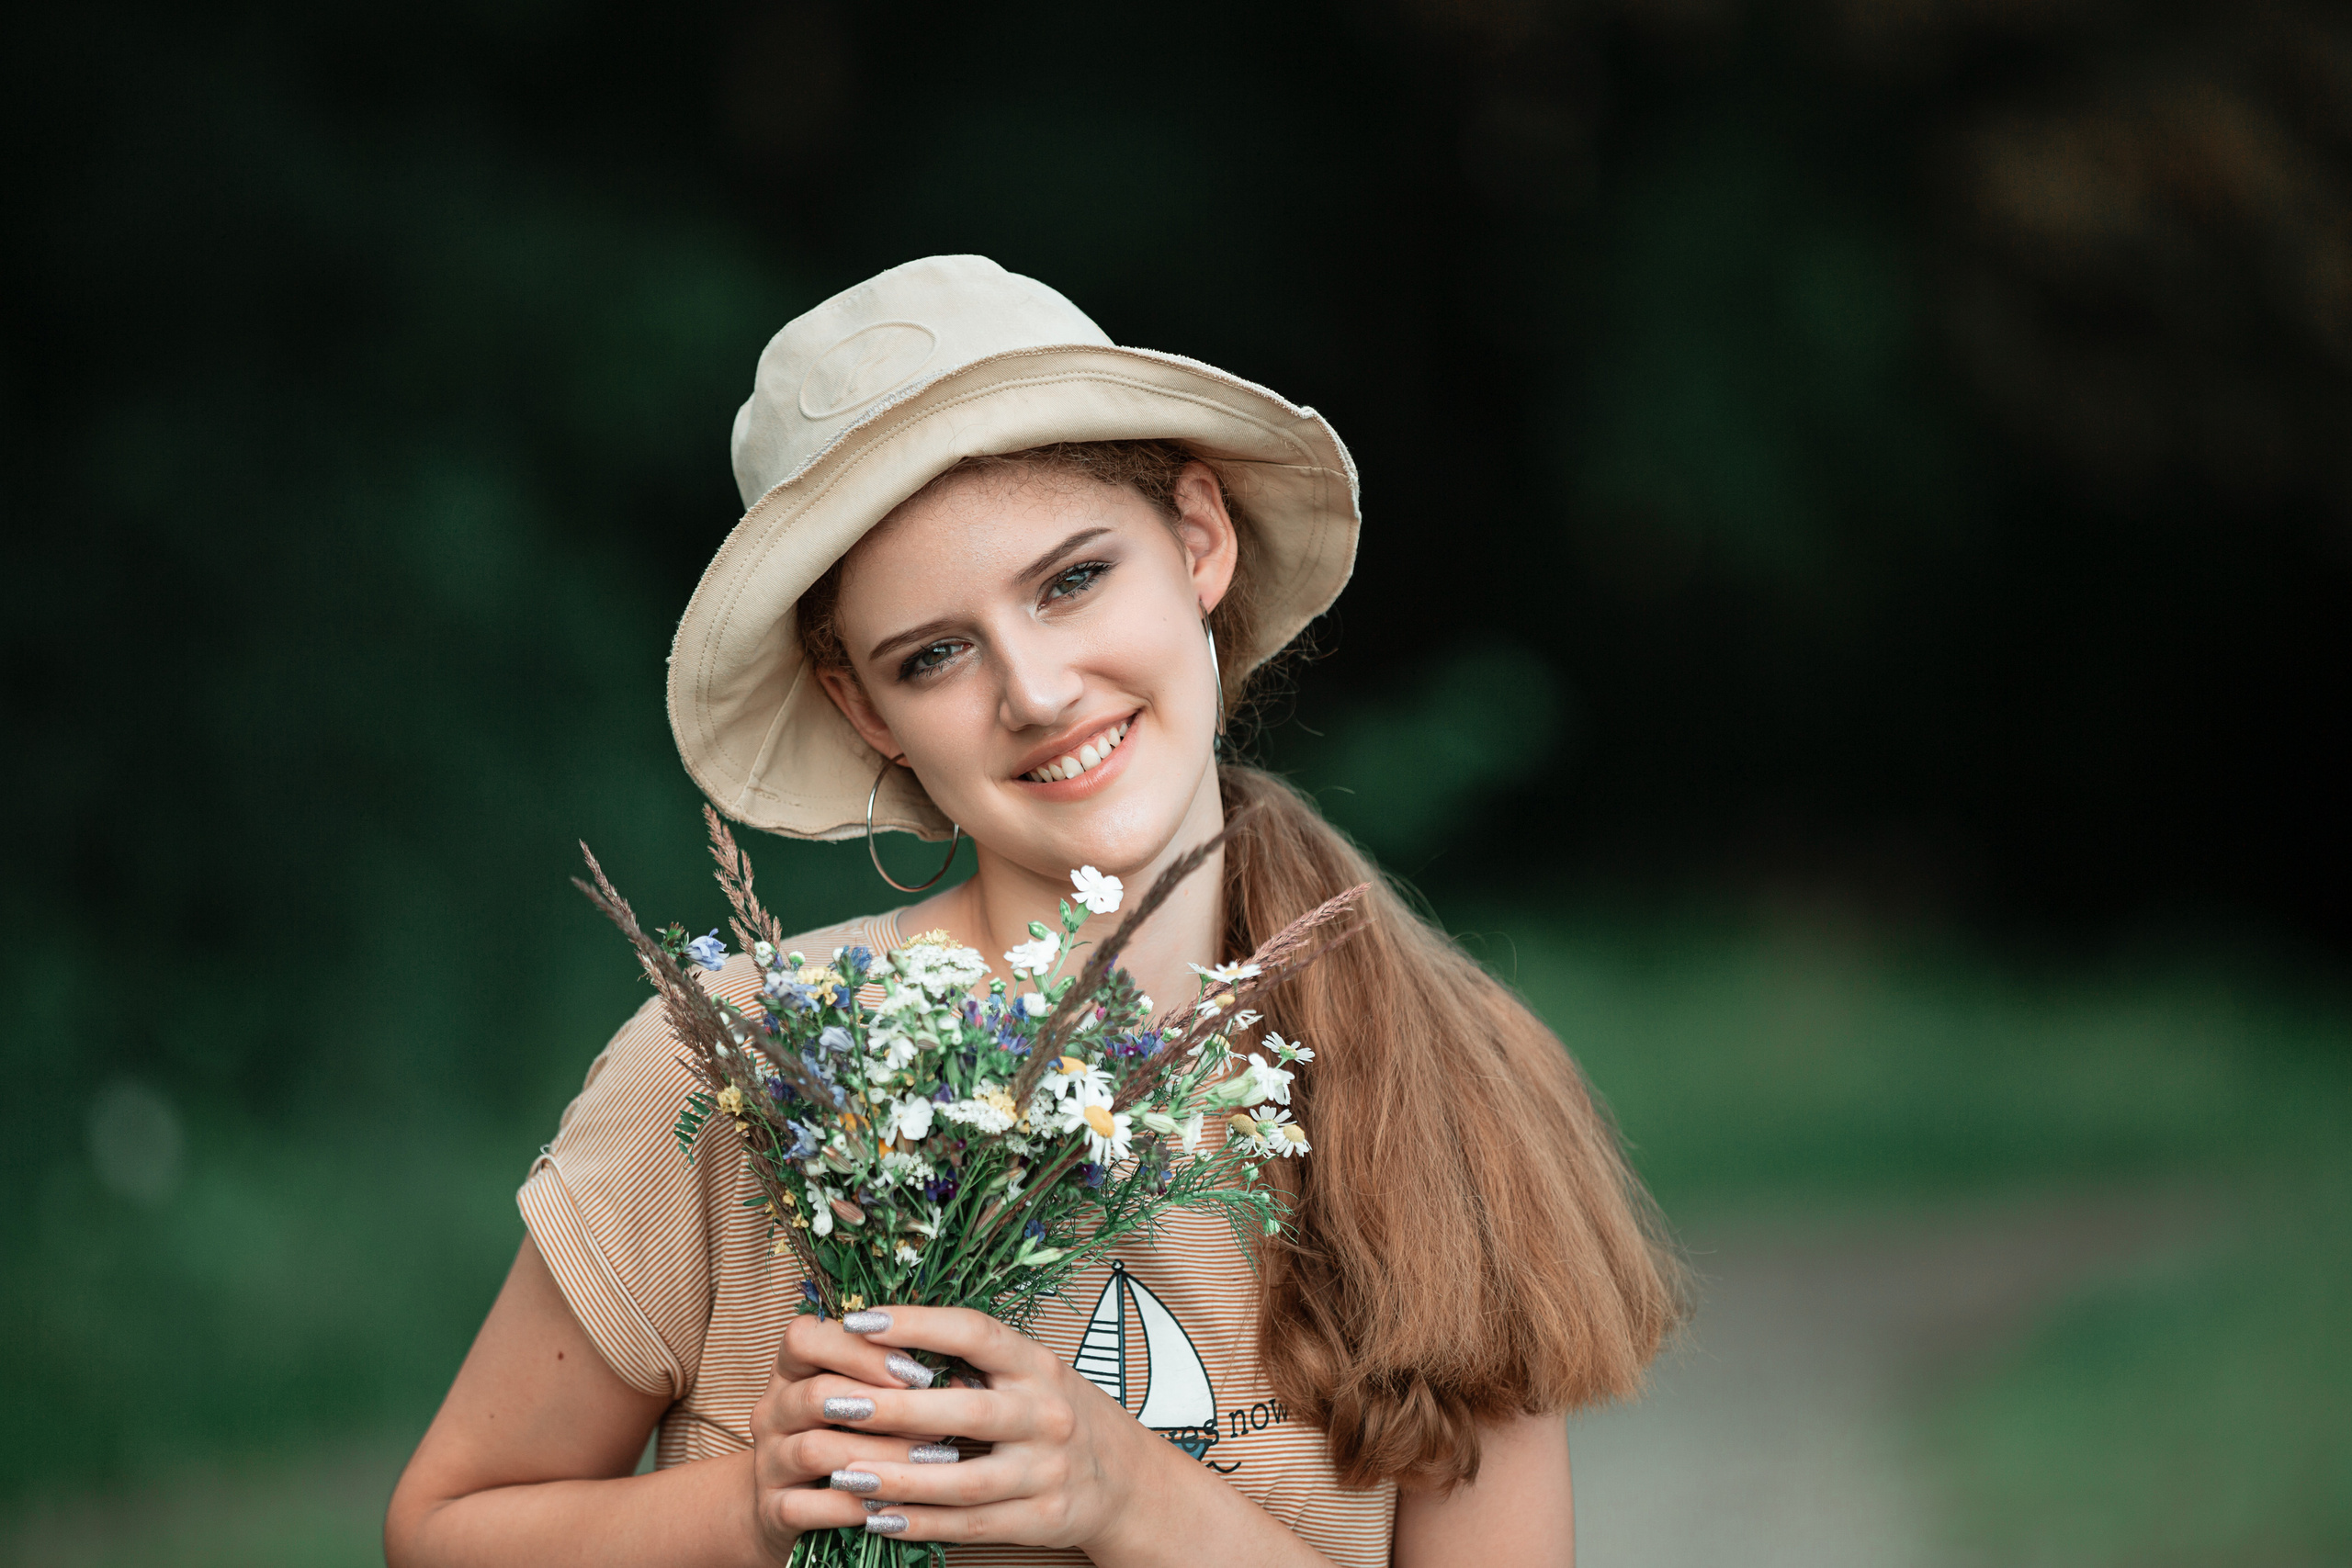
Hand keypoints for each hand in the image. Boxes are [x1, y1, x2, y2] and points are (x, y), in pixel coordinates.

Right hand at [747, 1313, 964, 1561]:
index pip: (805, 1337)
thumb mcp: (862, 1397)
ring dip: (879, 1454)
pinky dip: (852, 1505)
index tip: (914, 1370)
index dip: (859, 1349)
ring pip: (815, 1449)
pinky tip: (893, 1504)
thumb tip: (965, 1376)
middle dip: (883, 1407)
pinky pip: (807, 1506)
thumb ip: (893, 1378)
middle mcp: (773, 1410)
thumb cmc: (848, 1437)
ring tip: (930, 1460)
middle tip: (937, 1419)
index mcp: (793, 1370)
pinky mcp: (773, 1510)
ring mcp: (768, 1461)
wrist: (796, 1510)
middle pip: (815, 1394)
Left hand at [811, 1304, 1183, 1552]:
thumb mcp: (1032, 1373)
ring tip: (842, 1474)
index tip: (858, 1321)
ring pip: (962, 1480)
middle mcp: (1047, 1414)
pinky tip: (878, 1516)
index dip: (916, 1323)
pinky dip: (921, 1523)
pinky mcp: (1041, 1518)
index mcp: (1038, 1365)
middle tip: (831, 1403)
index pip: (975, 1333)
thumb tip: (886, 1340)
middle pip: (965, 1411)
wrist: (1127, 1481)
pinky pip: (971, 1524)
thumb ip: (975, 1360)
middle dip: (893, 1409)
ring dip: (897, 1478)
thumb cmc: (1059, 1414)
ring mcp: (1047, 1471)